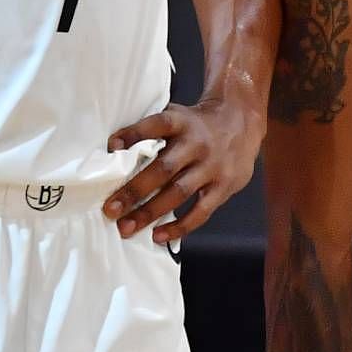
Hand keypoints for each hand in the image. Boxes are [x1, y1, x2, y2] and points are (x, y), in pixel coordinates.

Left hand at [103, 95, 264, 242]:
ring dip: (150, 212)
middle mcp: (197, 143)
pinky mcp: (224, 186)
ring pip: (179, 192)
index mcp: (182, 122)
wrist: (241, 122)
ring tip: (126, 227)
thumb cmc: (197, 124)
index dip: (134, 134)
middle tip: (110, 209)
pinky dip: (179, 226)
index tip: (111, 146)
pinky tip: (158, 236)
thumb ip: (154, 130)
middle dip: (135, 190)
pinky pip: (200, 211)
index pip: (157, 124)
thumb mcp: (178, 115)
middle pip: (163, 168)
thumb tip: (114, 152)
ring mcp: (212, 166)